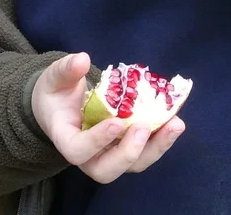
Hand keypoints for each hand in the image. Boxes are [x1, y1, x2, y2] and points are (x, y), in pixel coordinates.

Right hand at [30, 53, 184, 182]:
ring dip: (156, 148)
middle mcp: (87, 155)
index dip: (97, 141)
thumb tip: (82, 60)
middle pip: (106, 171)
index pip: (77, 151)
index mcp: (65, 138)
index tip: (116, 122)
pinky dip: (162, 139)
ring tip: (175, 125)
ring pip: (132, 165)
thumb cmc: (56, 93)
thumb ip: (66, 70)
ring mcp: (108, 154)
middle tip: (144, 127)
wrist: (61, 105)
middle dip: (129, 153)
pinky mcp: (126, 147)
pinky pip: (145, 151)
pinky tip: (175, 121)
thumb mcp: (55, 78)